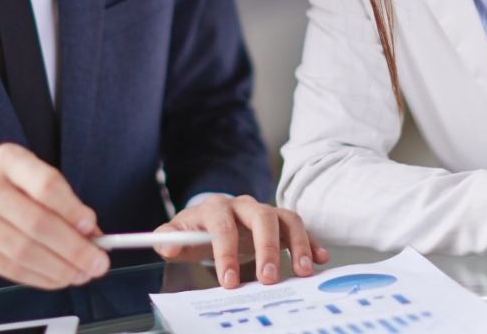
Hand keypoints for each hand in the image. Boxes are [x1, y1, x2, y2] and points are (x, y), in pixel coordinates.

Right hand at [0, 143, 108, 289]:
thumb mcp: (22, 175)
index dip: (73, 210)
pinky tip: (56, 278)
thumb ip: (57, 199)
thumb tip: (92, 231)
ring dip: (59, 268)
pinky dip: (39, 277)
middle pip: (37, 223)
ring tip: (81, 274)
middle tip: (97, 262)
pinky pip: (8, 268)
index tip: (94, 228)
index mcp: (7, 159)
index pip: (46, 185)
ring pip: (24, 251)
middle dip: (74, 248)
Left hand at [152, 195, 328, 288]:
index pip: (222, 224)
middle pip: (261, 216)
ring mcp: (264, 211)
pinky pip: (298, 226)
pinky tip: (318, 259)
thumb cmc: (195, 231)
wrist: (211, 220)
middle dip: (266, 248)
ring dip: (297, 243)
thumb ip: (167, 239)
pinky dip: (311, 241)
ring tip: (302, 271)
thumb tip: (169, 245)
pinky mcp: (279, 222)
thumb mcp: (176, 234)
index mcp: (216, 207)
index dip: (226, 252)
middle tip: (269, 278)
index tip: (229, 282)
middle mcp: (243, 205)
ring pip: (285, 218)